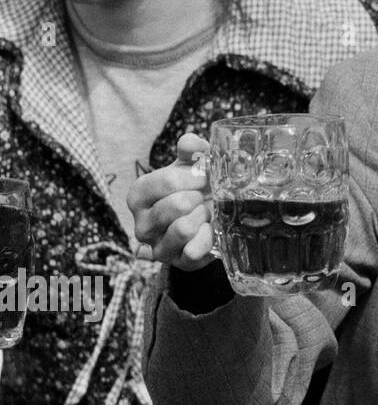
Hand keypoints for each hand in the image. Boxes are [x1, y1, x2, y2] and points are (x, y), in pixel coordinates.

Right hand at [126, 133, 214, 270]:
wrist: (206, 221)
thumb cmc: (193, 188)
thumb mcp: (191, 166)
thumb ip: (191, 149)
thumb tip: (189, 142)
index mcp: (139, 195)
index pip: (166, 182)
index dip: (193, 176)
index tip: (205, 175)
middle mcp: (141, 224)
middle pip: (176, 205)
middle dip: (199, 197)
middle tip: (205, 196)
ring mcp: (157, 247)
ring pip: (183, 228)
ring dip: (204, 216)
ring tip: (206, 212)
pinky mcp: (177, 263)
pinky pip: (194, 251)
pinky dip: (208, 238)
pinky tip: (210, 230)